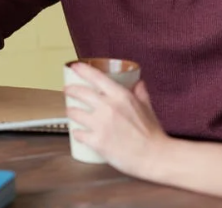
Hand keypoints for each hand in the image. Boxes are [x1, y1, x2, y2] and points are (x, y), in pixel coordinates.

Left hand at [64, 63, 170, 178]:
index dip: (83, 70)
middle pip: (80, 92)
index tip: (75, 66)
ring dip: (70, 112)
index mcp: (121, 96)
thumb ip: (141, 93)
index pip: (96, 76)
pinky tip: (77, 133)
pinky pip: (78, 134)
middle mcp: (108, 107)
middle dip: (71, 90)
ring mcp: (101, 125)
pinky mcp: (97, 142)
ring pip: (74, 113)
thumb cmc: (152, 133)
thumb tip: (138, 83)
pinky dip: (76, 133)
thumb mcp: (147, 107)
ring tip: (71, 112)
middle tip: (67, 90)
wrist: (153, 156)